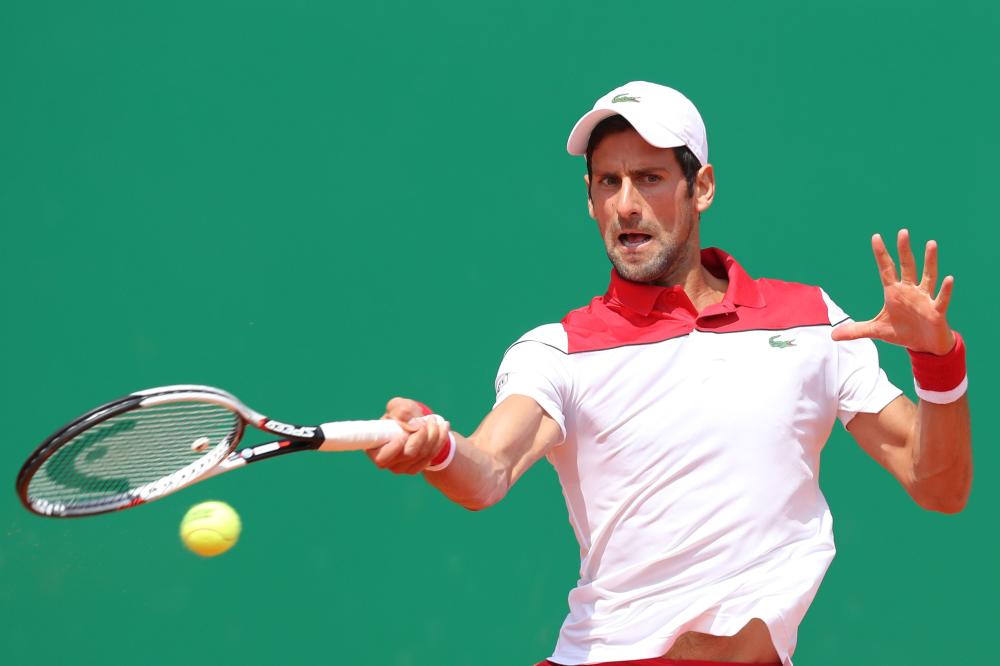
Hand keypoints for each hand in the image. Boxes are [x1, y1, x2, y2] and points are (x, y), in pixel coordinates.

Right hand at [365, 397, 450, 474]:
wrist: (414, 423)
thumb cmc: (401, 414)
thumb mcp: (399, 406)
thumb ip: (401, 411)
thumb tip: (411, 424)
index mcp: (375, 449)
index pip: (383, 458)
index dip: (395, 447)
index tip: (404, 433)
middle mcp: (388, 462)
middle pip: (410, 454)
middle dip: (422, 434)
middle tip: (426, 420)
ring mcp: (402, 468)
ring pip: (423, 454)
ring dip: (433, 435)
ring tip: (434, 420)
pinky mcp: (416, 468)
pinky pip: (432, 455)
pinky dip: (440, 440)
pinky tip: (444, 427)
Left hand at [832, 229, 954, 354]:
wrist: (924, 345)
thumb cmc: (902, 333)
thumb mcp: (876, 331)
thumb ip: (856, 330)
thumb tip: (833, 335)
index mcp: (894, 292)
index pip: (886, 269)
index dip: (881, 254)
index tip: (876, 237)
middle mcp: (910, 291)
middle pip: (907, 267)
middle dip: (904, 251)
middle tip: (902, 232)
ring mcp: (925, 299)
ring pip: (928, 276)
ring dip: (929, 261)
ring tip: (930, 243)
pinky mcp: (937, 311)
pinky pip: (942, 299)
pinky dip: (945, 290)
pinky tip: (949, 278)